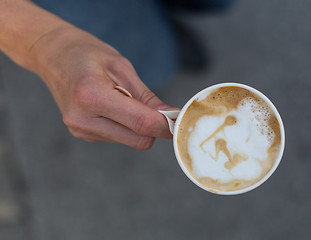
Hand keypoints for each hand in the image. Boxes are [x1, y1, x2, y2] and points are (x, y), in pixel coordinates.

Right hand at [31, 26, 174, 148]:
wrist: (52, 55)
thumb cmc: (87, 53)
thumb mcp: (121, 66)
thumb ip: (146, 97)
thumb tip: (169, 117)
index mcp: (92, 97)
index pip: (141, 124)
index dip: (167, 125)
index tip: (183, 120)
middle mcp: (83, 120)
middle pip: (139, 140)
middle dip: (155, 127)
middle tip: (160, 108)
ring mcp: (80, 130)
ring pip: (130, 140)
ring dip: (138, 125)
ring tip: (124, 99)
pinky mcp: (82, 134)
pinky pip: (118, 136)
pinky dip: (125, 125)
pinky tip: (113, 106)